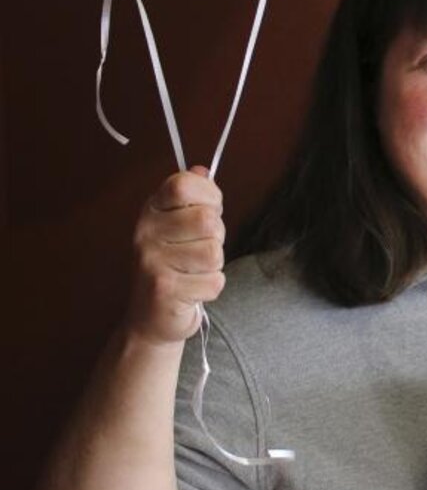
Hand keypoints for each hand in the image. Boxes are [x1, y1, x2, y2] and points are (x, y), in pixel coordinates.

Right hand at [126, 166, 225, 345]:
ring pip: (214, 252)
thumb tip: (202, 170)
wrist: (150, 319)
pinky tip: (192, 291)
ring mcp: (153, 261)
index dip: (208, 195)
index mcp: (152, 210)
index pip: (184, 185)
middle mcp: (146, 232)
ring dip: (214, 265)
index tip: (209, 209)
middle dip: (216, 237)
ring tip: (194, 271)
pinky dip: (211, 288)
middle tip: (199, 250)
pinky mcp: (165, 290)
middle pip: (207, 220)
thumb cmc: (174, 265)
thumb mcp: (179, 225)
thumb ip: (193, 198)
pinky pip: (214, 281)